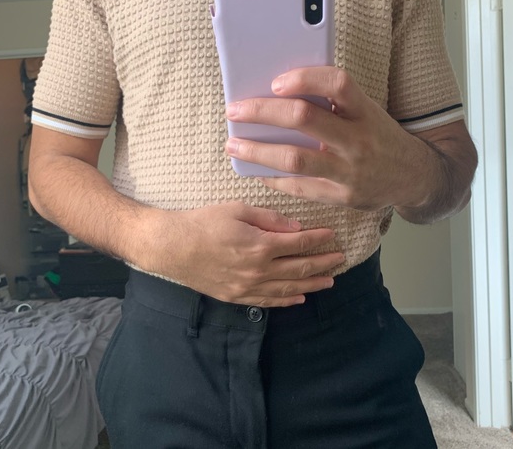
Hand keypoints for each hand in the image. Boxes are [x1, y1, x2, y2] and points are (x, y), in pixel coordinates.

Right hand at [143, 201, 343, 306]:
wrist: (172, 247)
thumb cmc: (203, 222)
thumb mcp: (237, 209)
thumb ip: (269, 219)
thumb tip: (295, 227)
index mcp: (260, 245)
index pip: (299, 244)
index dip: (319, 239)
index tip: (333, 236)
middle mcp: (258, 271)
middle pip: (299, 269)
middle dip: (323, 263)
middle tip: (341, 259)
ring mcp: (248, 287)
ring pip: (288, 289)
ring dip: (311, 285)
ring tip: (330, 281)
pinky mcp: (236, 297)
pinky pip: (268, 302)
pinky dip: (286, 301)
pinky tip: (299, 298)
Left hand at [225, 67, 430, 211]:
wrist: (413, 177)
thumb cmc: (380, 136)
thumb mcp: (367, 112)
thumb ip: (334, 103)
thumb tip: (280, 92)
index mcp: (365, 111)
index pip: (338, 84)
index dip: (304, 79)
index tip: (275, 82)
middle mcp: (359, 140)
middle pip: (304, 119)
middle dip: (262, 112)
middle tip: (235, 110)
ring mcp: (350, 171)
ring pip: (294, 159)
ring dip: (257, 151)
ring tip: (233, 145)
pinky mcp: (342, 196)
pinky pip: (298, 187)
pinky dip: (272, 178)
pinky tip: (254, 171)